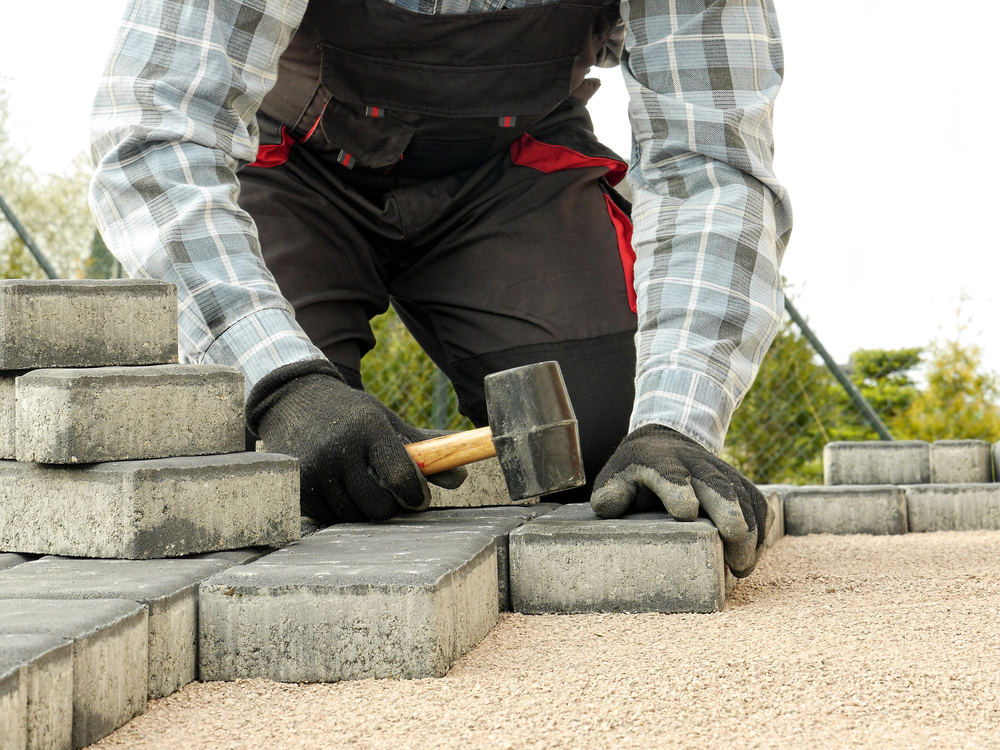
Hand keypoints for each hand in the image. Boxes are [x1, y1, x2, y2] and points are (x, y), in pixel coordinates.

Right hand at [246, 360, 464, 523]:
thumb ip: (424, 449)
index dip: (416, 496)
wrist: (293, 401)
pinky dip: (340, 510)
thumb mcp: (386, 422)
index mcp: (368, 428)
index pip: (401, 478)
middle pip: (380, 506)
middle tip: (389, 492)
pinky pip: (330, 519)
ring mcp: (314, 470)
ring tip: (360, 485)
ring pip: (355, 516)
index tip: (419, 498)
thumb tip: (462, 476)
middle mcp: (338, 449)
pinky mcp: (297, 487)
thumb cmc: (351, 415)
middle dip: (392, 505)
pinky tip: (338, 488)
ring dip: (365, 509)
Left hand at [591, 424, 772, 576]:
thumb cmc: (636, 474)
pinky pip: (758, 504)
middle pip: (716, 484)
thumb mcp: (615, 478)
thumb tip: (609, 507)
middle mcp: (696, 464)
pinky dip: (761, 530)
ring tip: (742, 566)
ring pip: (743, 497)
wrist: (665, 445)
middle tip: (733, 540)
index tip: (685, 514)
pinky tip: (753, 556)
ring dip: (749, 530)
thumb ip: (610, 494)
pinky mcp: (740, 484)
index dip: (678, 490)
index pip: (670, 474)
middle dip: (728, 511)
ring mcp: (722, 472)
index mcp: (660, 462)